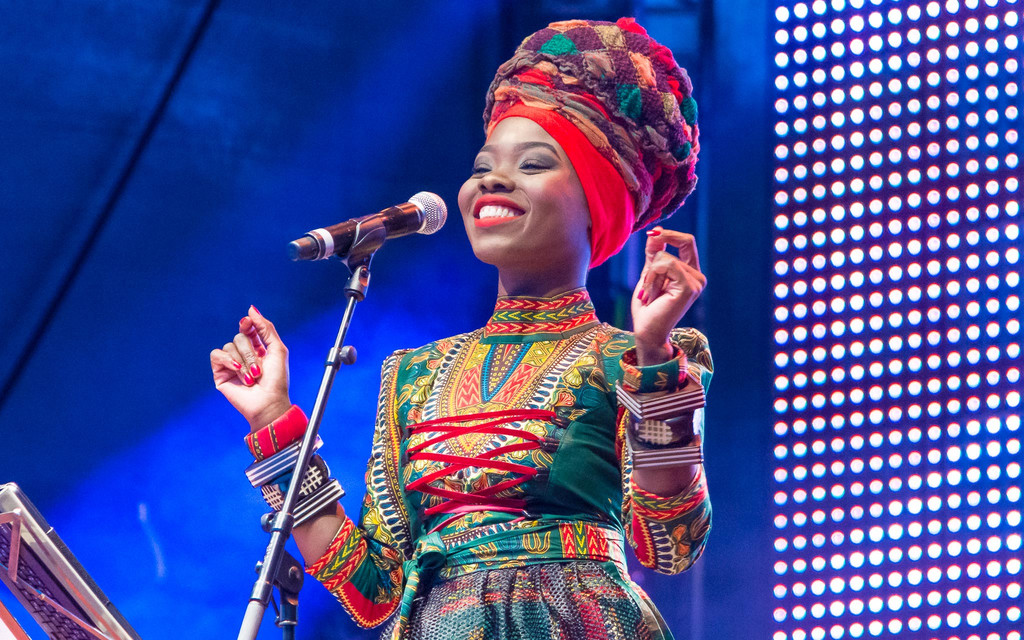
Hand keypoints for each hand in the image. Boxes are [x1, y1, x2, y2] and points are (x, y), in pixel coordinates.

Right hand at [210, 306, 291, 431]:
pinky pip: (216, 355)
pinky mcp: (220, 373)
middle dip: (250, 352)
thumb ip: (266, 328)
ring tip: (251, 378)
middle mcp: (243, 355)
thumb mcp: (277, 349)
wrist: (268, 402)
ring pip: (229, 346)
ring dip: (243, 362)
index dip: (247, 323)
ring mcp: (231, 364)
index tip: (248, 323)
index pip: (248, 328)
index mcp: (258, 348)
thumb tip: (251, 309)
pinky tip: (237, 371)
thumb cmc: (277, 380)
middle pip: (239, 337)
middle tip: (258, 370)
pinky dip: (228, 361)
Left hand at [631, 227, 706, 365]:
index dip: (670, 234)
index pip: (687, 242)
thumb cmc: (648, 307)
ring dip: (650, 275)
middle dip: (654, 260)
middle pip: (675, 247)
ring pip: (665, 258)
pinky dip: (652, 277)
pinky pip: (665, 265)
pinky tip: (652, 294)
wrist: (647, 331)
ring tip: (650, 294)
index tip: (652, 233)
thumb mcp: (649, 275)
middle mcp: (698, 277)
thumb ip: (654, 254)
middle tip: (647, 283)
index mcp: (691, 273)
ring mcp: (696, 282)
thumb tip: (656, 232)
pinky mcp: (689, 287)